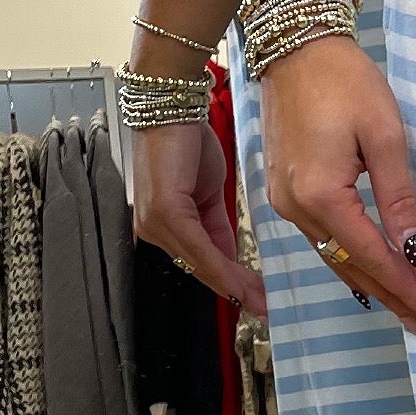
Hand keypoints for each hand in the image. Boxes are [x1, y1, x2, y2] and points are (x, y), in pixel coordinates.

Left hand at [130, 119, 265, 311]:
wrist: (173, 107)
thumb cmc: (186, 141)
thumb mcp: (208, 193)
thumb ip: (216, 228)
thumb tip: (232, 259)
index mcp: (162, 224)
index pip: (198, 262)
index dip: (227, 283)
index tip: (253, 299)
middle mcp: (152, 228)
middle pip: (199, 269)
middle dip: (234, 291)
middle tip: (263, 307)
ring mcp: (156, 222)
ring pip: (200, 264)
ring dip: (234, 285)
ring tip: (260, 299)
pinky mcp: (166, 212)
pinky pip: (199, 248)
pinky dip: (224, 267)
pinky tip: (242, 280)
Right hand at [259, 36, 415, 330]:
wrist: (295, 45)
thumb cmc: (344, 81)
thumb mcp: (385, 136)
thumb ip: (399, 198)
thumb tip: (415, 251)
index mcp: (321, 195)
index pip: (372, 256)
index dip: (407, 285)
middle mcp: (295, 207)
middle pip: (351, 267)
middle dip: (393, 294)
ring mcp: (284, 202)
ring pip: (334, 257)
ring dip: (372, 284)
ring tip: (407, 308)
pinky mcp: (283, 192)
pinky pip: (321, 240)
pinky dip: (350, 260)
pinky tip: (371, 275)